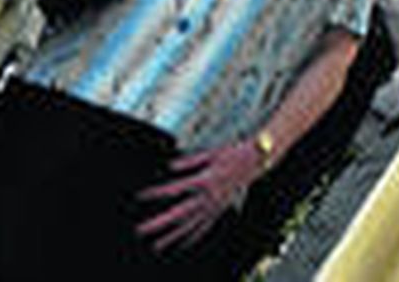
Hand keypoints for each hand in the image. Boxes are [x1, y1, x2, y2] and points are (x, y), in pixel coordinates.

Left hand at [136, 139, 261, 250]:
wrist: (257, 160)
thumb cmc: (235, 153)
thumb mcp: (212, 153)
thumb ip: (190, 161)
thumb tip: (171, 166)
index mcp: (205, 179)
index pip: (175, 189)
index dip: (157, 193)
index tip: (141, 196)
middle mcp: (208, 196)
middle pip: (179, 214)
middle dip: (159, 223)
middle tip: (141, 230)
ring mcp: (215, 205)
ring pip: (191, 225)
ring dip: (173, 236)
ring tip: (157, 245)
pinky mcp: (220, 208)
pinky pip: (205, 226)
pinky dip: (193, 236)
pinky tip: (183, 244)